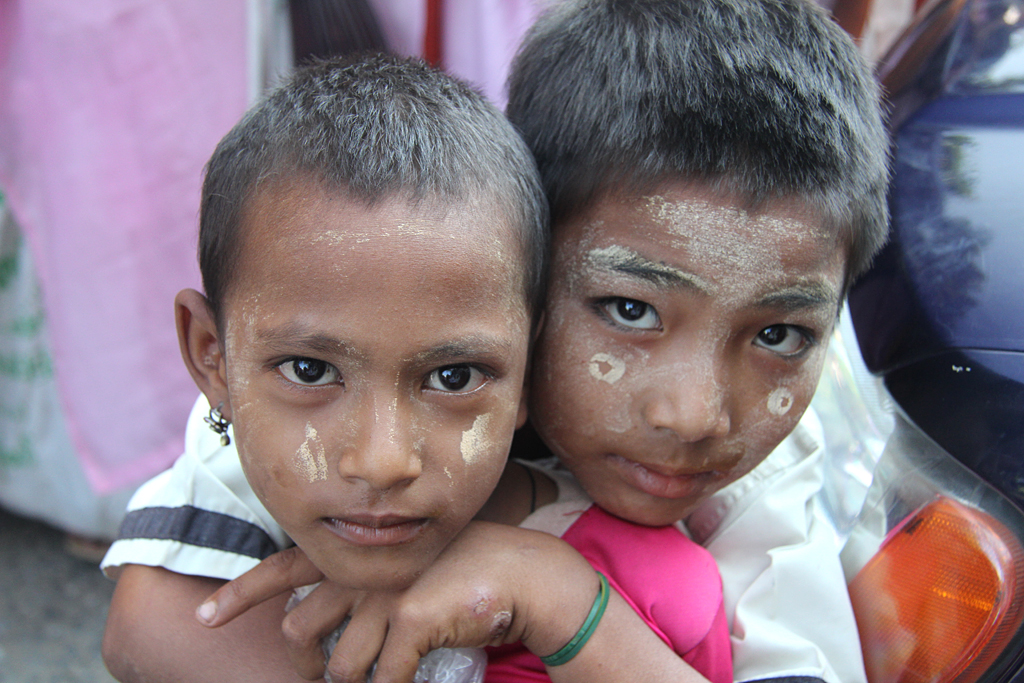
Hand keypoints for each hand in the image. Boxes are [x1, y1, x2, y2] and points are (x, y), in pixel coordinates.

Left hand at [199, 522, 600, 682]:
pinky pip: (384, 678)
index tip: (201, 619)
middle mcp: (360, 566)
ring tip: (389, 666)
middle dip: (310, 664)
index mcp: (353, 551)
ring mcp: (383, 589)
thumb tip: (310, 634)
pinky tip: (416, 670)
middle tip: (332, 673)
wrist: (520, 574)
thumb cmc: (459, 575)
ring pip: (341, 666)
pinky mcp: (408, 615)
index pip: (281, 569)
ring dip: (361, 680)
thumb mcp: (399, 573)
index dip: (239, 595)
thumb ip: (355, 590)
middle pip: (302, 633)